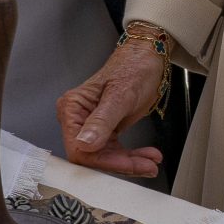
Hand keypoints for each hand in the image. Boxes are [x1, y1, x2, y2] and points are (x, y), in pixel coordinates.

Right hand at [58, 35, 167, 179]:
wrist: (148, 57)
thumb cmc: (133, 66)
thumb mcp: (120, 95)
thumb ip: (102, 120)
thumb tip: (84, 143)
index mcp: (72, 108)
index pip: (79, 148)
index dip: (102, 161)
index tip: (126, 164)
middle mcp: (77, 118)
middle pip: (92, 156)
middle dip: (120, 164)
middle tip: (146, 166)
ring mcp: (91, 125)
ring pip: (105, 157)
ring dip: (129, 163)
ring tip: (151, 162)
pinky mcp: (105, 131)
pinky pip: (114, 152)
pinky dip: (131, 157)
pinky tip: (147, 156)